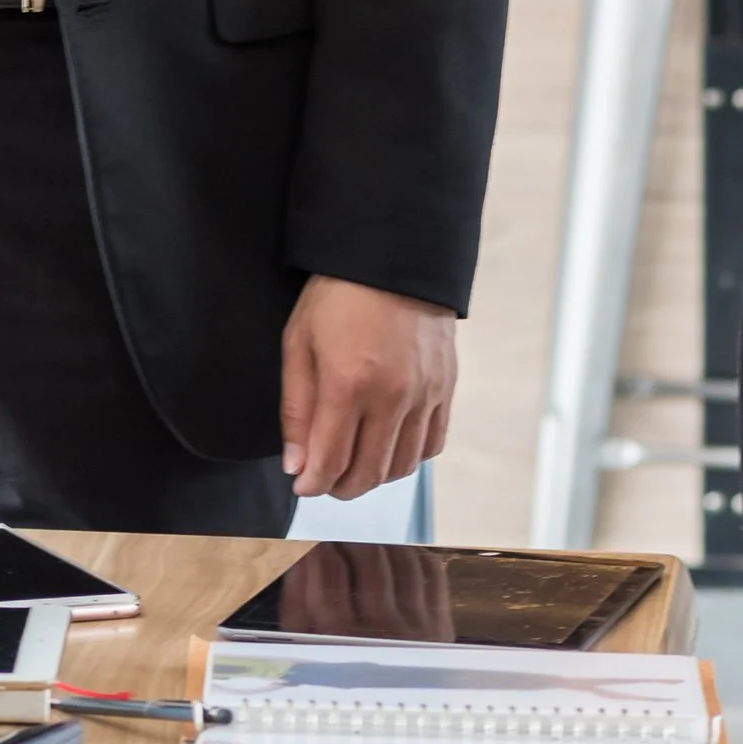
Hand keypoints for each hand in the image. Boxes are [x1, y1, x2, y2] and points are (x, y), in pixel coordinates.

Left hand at [280, 275, 456, 497]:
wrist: (391, 256)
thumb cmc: (336, 295)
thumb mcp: (299, 343)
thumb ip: (296, 409)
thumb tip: (296, 467)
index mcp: (348, 383)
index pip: (331, 461)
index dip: (312, 483)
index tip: (301, 484)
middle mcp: (392, 396)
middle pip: (368, 473)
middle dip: (340, 487)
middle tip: (323, 479)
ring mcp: (425, 395)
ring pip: (401, 467)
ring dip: (374, 477)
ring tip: (352, 464)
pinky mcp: (446, 389)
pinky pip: (430, 446)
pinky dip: (407, 458)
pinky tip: (387, 446)